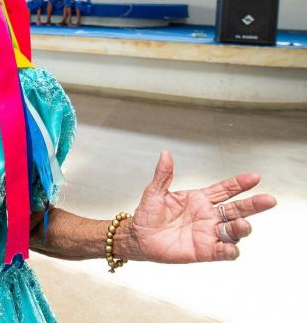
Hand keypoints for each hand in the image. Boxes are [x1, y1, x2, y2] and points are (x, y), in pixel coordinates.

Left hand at [123, 151, 276, 263]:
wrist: (138, 238)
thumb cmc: (147, 215)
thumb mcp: (154, 192)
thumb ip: (163, 175)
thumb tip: (165, 154)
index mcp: (199, 200)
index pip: (225, 190)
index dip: (240, 184)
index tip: (255, 177)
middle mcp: (208, 216)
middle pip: (237, 210)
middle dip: (254, 205)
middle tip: (268, 200)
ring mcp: (208, 234)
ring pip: (233, 231)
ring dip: (241, 228)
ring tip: (242, 224)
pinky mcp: (205, 251)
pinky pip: (223, 252)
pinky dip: (230, 251)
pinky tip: (231, 248)